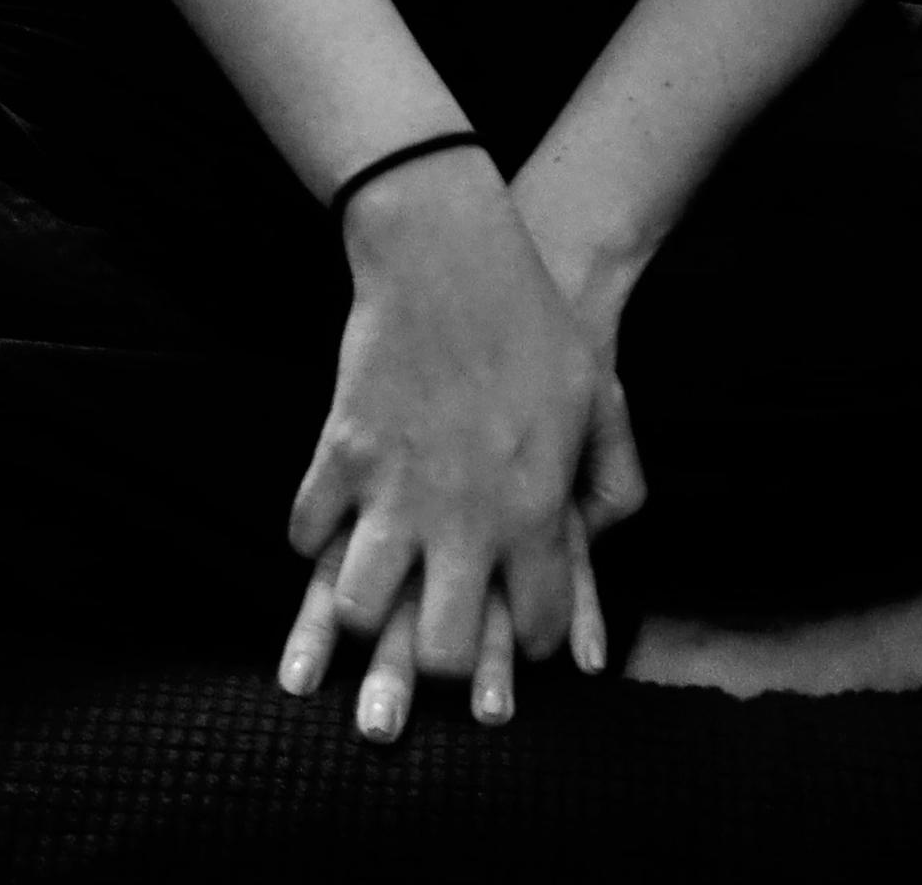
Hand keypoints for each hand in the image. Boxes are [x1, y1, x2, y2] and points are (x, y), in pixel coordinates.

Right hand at [273, 146, 602, 739]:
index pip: (529, 627)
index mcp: (533, 512)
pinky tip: (326, 534)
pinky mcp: (342, 451)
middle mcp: (463, 517)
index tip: (512, 639)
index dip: (523, 648)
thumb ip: (614, 482)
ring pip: (358, 605)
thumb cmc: (534, 321)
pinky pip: (308, 529)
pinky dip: (312, 540)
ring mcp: (395, 488)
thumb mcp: (600, 401)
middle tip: (426, 653)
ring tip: (363, 608)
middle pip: (437, 646)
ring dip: (358, 615)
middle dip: (431, 669)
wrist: (448, 251)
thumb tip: (606, 540)